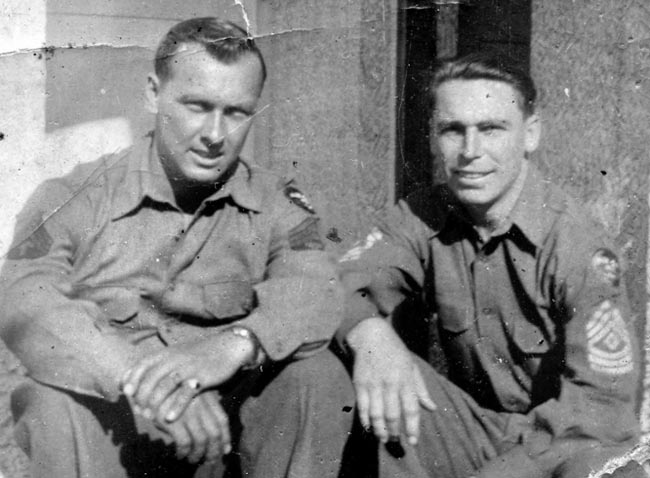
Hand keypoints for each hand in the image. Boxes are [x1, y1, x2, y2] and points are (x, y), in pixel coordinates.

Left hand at [122, 331, 254, 420]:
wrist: (227, 347)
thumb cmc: (200, 354)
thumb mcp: (178, 354)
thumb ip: (161, 364)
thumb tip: (143, 376)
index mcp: (168, 352)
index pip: (143, 364)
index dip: (132, 378)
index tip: (125, 392)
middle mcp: (175, 359)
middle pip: (151, 377)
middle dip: (141, 395)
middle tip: (137, 410)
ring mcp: (188, 368)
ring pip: (165, 385)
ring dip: (154, 402)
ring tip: (149, 416)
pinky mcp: (201, 377)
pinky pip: (186, 393)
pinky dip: (176, 406)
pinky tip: (169, 418)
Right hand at [150, 392, 230, 463]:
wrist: (148, 383)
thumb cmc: (170, 392)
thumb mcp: (190, 395)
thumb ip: (202, 408)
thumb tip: (213, 432)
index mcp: (207, 396)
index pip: (222, 420)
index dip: (226, 437)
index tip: (225, 450)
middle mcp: (201, 404)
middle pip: (215, 433)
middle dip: (214, 451)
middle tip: (211, 460)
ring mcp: (188, 412)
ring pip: (202, 441)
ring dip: (199, 455)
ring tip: (193, 460)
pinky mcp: (173, 420)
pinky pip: (184, 443)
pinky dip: (184, 453)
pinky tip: (180, 455)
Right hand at [346, 317, 435, 445]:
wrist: (372, 335)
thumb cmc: (396, 352)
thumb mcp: (412, 367)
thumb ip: (421, 389)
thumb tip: (432, 408)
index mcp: (406, 380)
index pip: (411, 409)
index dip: (412, 428)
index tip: (413, 442)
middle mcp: (390, 383)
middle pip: (392, 415)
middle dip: (394, 432)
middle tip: (395, 441)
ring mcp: (374, 383)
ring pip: (376, 414)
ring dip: (380, 430)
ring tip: (383, 438)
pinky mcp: (360, 382)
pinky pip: (362, 406)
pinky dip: (365, 420)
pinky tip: (369, 427)